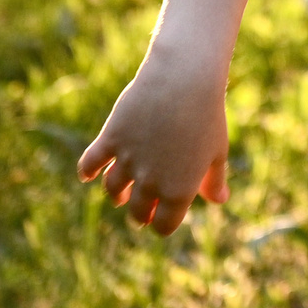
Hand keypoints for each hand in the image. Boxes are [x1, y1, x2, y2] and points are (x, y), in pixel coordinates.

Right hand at [77, 47, 231, 235]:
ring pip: (113, 190)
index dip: (162, 224)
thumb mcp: (217, 151)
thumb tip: (220, 201)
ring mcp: (128, 161)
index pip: (162, 227)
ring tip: (120, 193)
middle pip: (137, 212)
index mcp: (178, 192)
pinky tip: (89, 173)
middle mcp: (150, 183)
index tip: (162, 216)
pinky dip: (87, 171)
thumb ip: (214, 181)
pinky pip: (90, 164)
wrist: (184, 80)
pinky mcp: (111, 139)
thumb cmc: (207, 116)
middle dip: (139, 213)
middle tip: (140, 208)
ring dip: (117, 194)